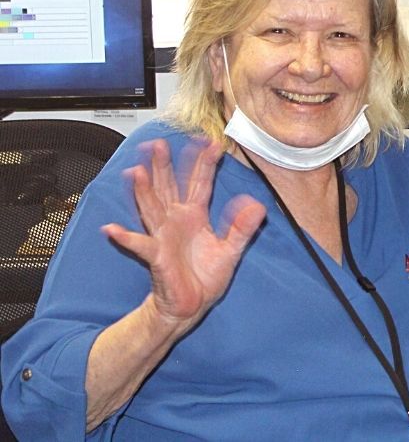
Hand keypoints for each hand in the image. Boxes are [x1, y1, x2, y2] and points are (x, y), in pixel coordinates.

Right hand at [102, 139, 265, 331]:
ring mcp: (163, 236)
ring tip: (136, 172)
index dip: (204, 163)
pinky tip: (112, 229)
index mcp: (195, 215)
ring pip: (151, 208)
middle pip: (168, 187)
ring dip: (143, 191)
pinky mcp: (156, 256)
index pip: (199, 183)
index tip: (210, 142)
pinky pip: (140, 245)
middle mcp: (175, 220)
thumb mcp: (231, 250)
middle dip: (164, 165)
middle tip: (160, 143)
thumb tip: (257, 206)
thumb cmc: (205, 276)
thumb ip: (242, 228)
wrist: (190, 304)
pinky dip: (126, 238)